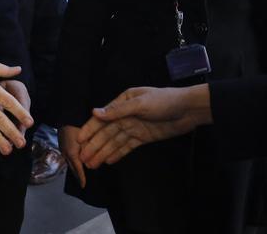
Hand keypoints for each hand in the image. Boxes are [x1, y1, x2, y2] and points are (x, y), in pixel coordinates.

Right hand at [59, 125, 86, 188]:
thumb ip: (89, 151)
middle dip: (78, 175)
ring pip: (70, 163)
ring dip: (75, 168)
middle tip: (82, 183)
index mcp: (72, 153)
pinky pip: (68, 157)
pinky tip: (77, 161)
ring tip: (80, 175)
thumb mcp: (86, 138)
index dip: (81, 177)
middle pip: (73, 168)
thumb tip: (90, 163)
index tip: (83, 186)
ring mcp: (63, 149)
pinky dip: (73, 161)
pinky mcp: (62, 145)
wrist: (65, 115)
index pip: (78, 169)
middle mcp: (66, 153)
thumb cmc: (77, 125)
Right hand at [78, 85, 210, 168]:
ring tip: (92, 164)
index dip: (90, 129)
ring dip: (103, 152)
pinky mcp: (143, 137)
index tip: (79, 141)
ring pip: (115, 141)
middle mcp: (126, 114)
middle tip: (83, 159)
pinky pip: (127, 147)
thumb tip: (95, 112)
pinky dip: (117, 153)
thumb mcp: (141, 103)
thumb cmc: (165, 101)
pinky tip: (108, 161)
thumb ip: (118, 110)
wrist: (188, 110)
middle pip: (107, 132)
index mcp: (123, 102)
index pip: (103, 117)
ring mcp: (134, 126)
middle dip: (94, 145)